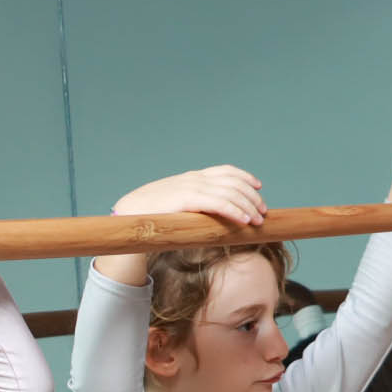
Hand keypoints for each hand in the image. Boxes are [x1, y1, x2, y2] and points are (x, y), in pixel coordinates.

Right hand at [111, 165, 265, 225]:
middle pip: (234, 182)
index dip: (245, 178)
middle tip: (263, 211)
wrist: (128, 212)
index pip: (226, 171)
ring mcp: (192, 187)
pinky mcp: (188, 199)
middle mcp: (195, 178)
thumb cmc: (149, 212)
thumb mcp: (173, 202)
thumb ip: (190, 203)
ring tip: (258, 220)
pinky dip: (235, 211)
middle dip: (252, 197)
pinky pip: (219, 203)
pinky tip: (245, 220)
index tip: (258, 187)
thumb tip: (204, 216)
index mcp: (192, 176)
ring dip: (248, 206)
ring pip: (231, 193)